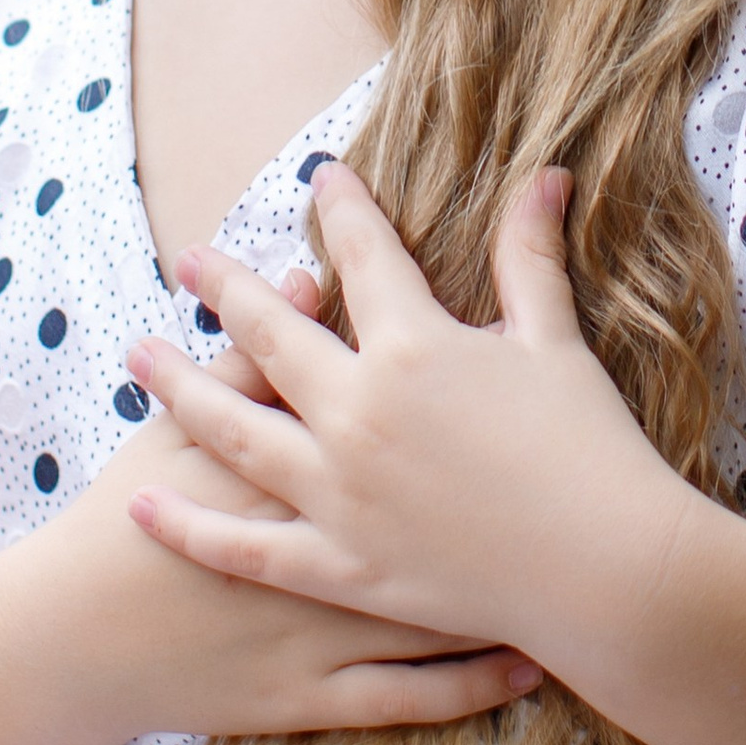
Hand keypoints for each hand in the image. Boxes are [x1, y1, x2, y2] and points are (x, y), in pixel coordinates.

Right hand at [41, 293, 542, 737]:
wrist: (79, 638)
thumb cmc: (124, 522)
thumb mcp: (178, 428)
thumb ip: (249, 353)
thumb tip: (310, 276)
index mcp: (304, 461)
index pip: (404, 408)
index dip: (466, 381)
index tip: (523, 330)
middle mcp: (334, 539)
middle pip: (447, 495)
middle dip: (512, 464)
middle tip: (582, 437)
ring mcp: (336, 624)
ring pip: (455, 610)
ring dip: (525, 590)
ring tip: (600, 574)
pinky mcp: (327, 693)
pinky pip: (422, 694)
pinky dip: (481, 682)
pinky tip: (537, 669)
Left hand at [122, 163, 694, 668]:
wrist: (608, 570)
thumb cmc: (591, 451)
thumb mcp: (556, 343)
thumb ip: (533, 259)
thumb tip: (546, 174)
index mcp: (412, 346)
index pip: (362, 256)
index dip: (344, 211)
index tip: (323, 179)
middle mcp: (357, 412)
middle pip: (270, 335)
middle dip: (226, 290)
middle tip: (188, 263)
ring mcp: (338, 492)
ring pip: (233, 430)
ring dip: (180, 389)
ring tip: (137, 358)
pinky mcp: (338, 566)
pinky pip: (245, 547)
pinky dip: (188, 527)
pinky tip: (142, 504)